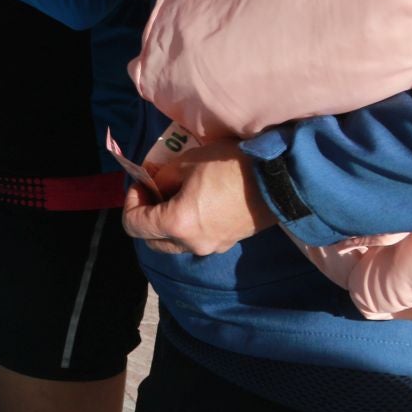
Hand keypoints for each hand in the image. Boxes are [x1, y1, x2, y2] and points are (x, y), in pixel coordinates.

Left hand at [121, 141, 277, 255]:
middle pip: (152, 240)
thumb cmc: (229, 166)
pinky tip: (195, 203)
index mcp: (177, 224)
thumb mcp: (186, 163)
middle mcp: (192, 244)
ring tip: (174, 195)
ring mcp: (212, 247)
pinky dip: (186, 226)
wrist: (281, 179)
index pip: (133, 225)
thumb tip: (154, 186)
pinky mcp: (227, 243)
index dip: (130, 203)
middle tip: (152, 191)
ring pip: (174, 243)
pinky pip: (195, 239)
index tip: (141, 184)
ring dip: (165, 223)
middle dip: (144, 217)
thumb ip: (161, 178)